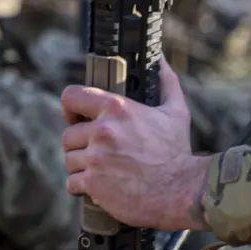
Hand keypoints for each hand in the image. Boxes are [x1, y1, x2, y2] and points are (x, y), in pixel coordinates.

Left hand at [61, 58, 210, 230]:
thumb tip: (159, 58)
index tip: (78, 119)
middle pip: (68, 136)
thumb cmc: (178, 152)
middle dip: (81, 146)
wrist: (182, 191)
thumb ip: (166, 82)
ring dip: (83, 168)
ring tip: (104, 173)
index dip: (71, 109)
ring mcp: (96, 158)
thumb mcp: (176, 112)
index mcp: (118, 109)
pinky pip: (71, 184)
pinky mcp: (93, 183)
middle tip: (101, 154)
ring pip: (69, 161)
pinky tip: (101, 189)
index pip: (71, 97)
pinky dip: (84, 188)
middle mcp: (103, 131)